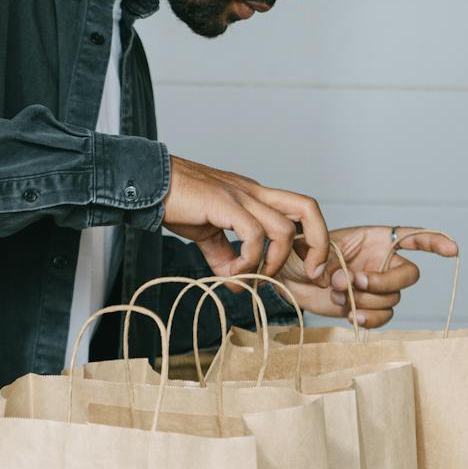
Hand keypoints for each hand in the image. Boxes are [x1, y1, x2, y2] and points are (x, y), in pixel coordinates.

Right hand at [162, 156, 329, 281]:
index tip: (309, 269)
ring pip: (283, 230)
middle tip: (310, 273)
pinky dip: (246, 262)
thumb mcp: (208, 235)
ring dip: (272, 263)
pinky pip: (252, 236)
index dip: (315, 240)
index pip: (301, 211)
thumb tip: (237, 284)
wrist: (148, 184)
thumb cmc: (178, 204)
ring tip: (249, 277)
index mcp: (256, 197)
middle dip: (319, 244)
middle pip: (308, 208)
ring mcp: (241, 196)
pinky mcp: (224, 204)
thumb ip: (226, 258)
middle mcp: (255, 193)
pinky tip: (228, 272)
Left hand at [279, 224, 458, 329]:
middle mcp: (382, 262)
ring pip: (392, 299)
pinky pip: (383, 317)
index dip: (434, 242)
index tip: (452, 250)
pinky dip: (369, 318)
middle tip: (354, 281)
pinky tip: (351, 315)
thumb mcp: (313, 247)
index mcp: (376, 238)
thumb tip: (343, 281)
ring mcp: (377, 286)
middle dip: (383, 282)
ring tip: (337, 293)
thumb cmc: (301, 253)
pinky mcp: (368, 307)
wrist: (289, 277)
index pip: (412, 237)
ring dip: (365, 300)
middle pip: (408, 276)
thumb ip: (330, 259)